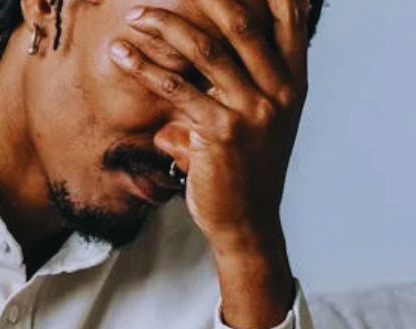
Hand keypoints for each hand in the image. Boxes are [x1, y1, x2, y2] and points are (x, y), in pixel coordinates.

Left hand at [110, 0, 309, 253]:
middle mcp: (280, 92)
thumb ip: (251, 80)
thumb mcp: (262, 119)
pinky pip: (178, 89)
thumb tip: (219, 45)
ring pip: (207, 50)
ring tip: (135, 15)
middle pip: (243, 24)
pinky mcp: (221, 133)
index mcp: (294, 83)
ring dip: (166, 25)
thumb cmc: (246, 169)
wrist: (247, 222)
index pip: (289, 18)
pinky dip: (146, 68)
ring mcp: (253, 112)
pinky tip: (121, 55)